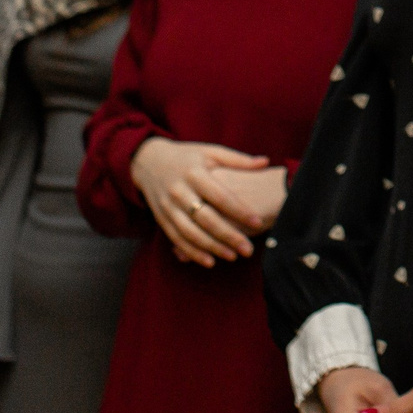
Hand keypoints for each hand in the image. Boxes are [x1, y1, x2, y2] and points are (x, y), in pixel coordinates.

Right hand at [130, 138, 281, 265]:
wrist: (148, 161)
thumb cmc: (187, 156)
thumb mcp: (210, 151)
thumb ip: (237, 160)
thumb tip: (265, 162)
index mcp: (195, 173)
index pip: (220, 196)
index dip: (240, 210)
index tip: (258, 222)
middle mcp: (179, 191)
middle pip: (206, 218)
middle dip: (228, 236)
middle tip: (248, 249)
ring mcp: (168, 206)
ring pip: (190, 232)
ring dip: (212, 247)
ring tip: (232, 257)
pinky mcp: (161, 218)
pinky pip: (176, 239)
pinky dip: (192, 252)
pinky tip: (209, 261)